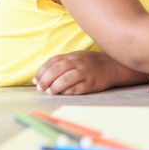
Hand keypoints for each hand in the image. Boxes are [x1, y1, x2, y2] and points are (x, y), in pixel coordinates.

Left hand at [33, 50, 148, 94]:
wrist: (112, 66)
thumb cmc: (90, 63)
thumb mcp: (77, 57)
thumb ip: (62, 63)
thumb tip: (43, 76)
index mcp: (72, 56)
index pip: (53, 61)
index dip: (42, 71)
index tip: (36, 80)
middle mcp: (78, 62)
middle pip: (57, 69)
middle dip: (45, 79)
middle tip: (40, 88)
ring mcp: (85, 73)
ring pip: (66, 79)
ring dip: (55, 86)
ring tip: (50, 92)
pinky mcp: (91, 83)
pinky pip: (77, 89)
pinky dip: (67, 92)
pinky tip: (63, 94)